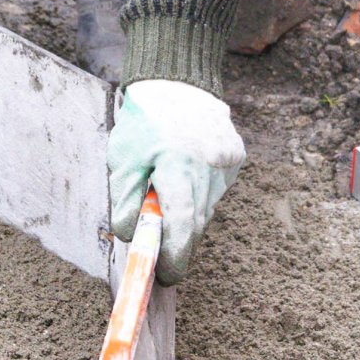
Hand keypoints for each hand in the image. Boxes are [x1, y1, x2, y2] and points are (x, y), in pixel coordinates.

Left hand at [107, 79, 244, 285]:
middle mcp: (209, 166)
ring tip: (168, 193)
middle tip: (162, 252)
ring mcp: (226, 162)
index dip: (175, 255)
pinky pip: (216, 189)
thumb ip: (127, 199)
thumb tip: (132, 236)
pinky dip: (199, 193)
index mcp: (178, 166)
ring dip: (188, 215)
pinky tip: (185, 174)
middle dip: (179, 242)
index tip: (166, 276)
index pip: (181, 222)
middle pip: (197, 222)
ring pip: (208, 207)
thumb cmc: (144, 123)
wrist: (178, 83)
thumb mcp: (123, 159)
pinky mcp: (236, 157)